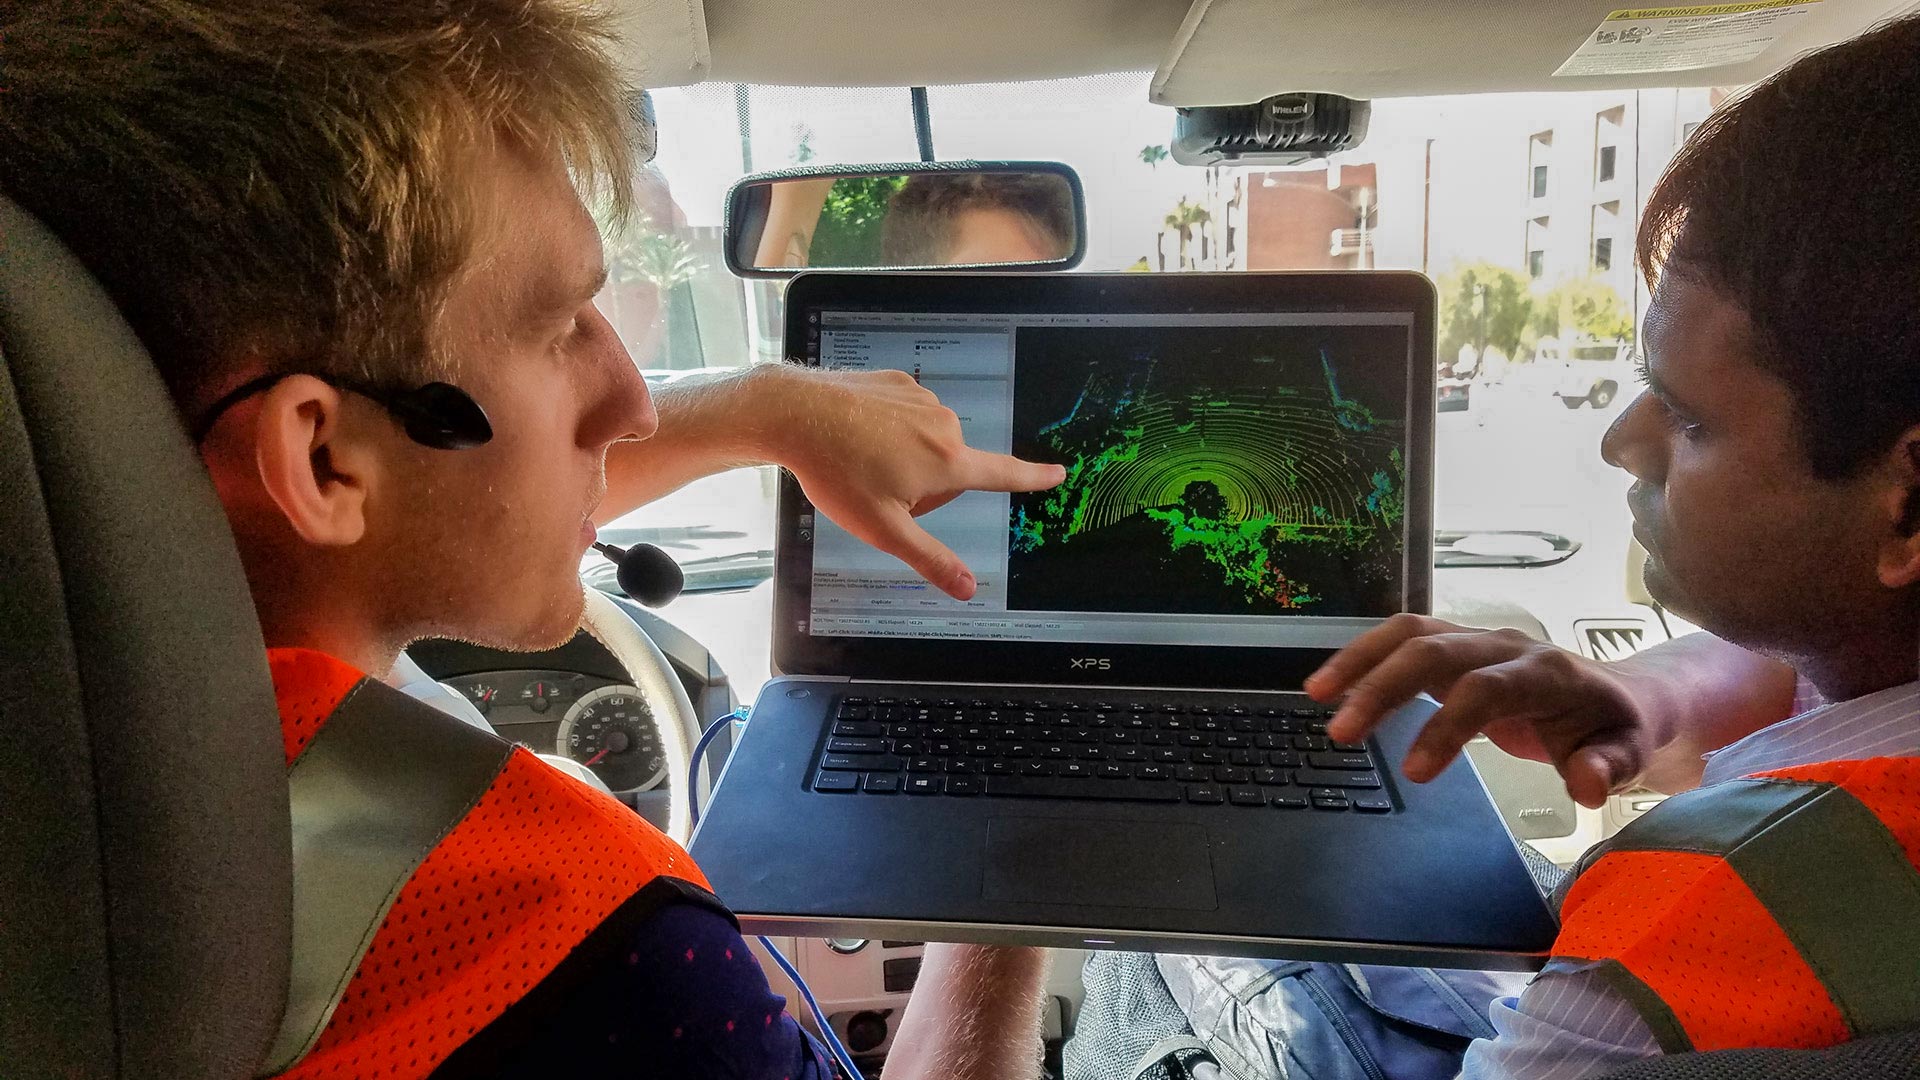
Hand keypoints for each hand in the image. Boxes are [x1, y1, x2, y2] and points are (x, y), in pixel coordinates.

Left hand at [755, 365, 1064, 599]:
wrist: (795, 413)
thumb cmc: (837, 473)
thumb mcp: (884, 529)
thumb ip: (930, 559)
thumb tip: (967, 589)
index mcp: (947, 461)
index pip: (1002, 474)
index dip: (1033, 478)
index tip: (1058, 473)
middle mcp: (943, 425)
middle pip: (951, 466)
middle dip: (925, 484)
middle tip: (881, 490)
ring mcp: (920, 399)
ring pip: (927, 440)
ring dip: (906, 455)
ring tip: (863, 460)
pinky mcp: (898, 382)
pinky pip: (905, 414)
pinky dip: (888, 428)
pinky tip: (858, 435)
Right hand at [1307, 614, 1675, 807]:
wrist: (1620, 695)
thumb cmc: (1615, 729)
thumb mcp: (1628, 753)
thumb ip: (1609, 768)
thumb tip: (1585, 784)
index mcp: (1546, 672)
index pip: (1484, 688)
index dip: (1445, 726)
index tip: (1412, 774)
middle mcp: (1505, 645)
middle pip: (1432, 649)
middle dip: (1382, 687)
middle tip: (1341, 733)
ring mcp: (1477, 640)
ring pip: (1409, 632)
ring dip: (1360, 660)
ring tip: (1316, 694)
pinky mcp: (1455, 647)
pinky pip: (1403, 639)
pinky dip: (1365, 657)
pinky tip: (1333, 685)